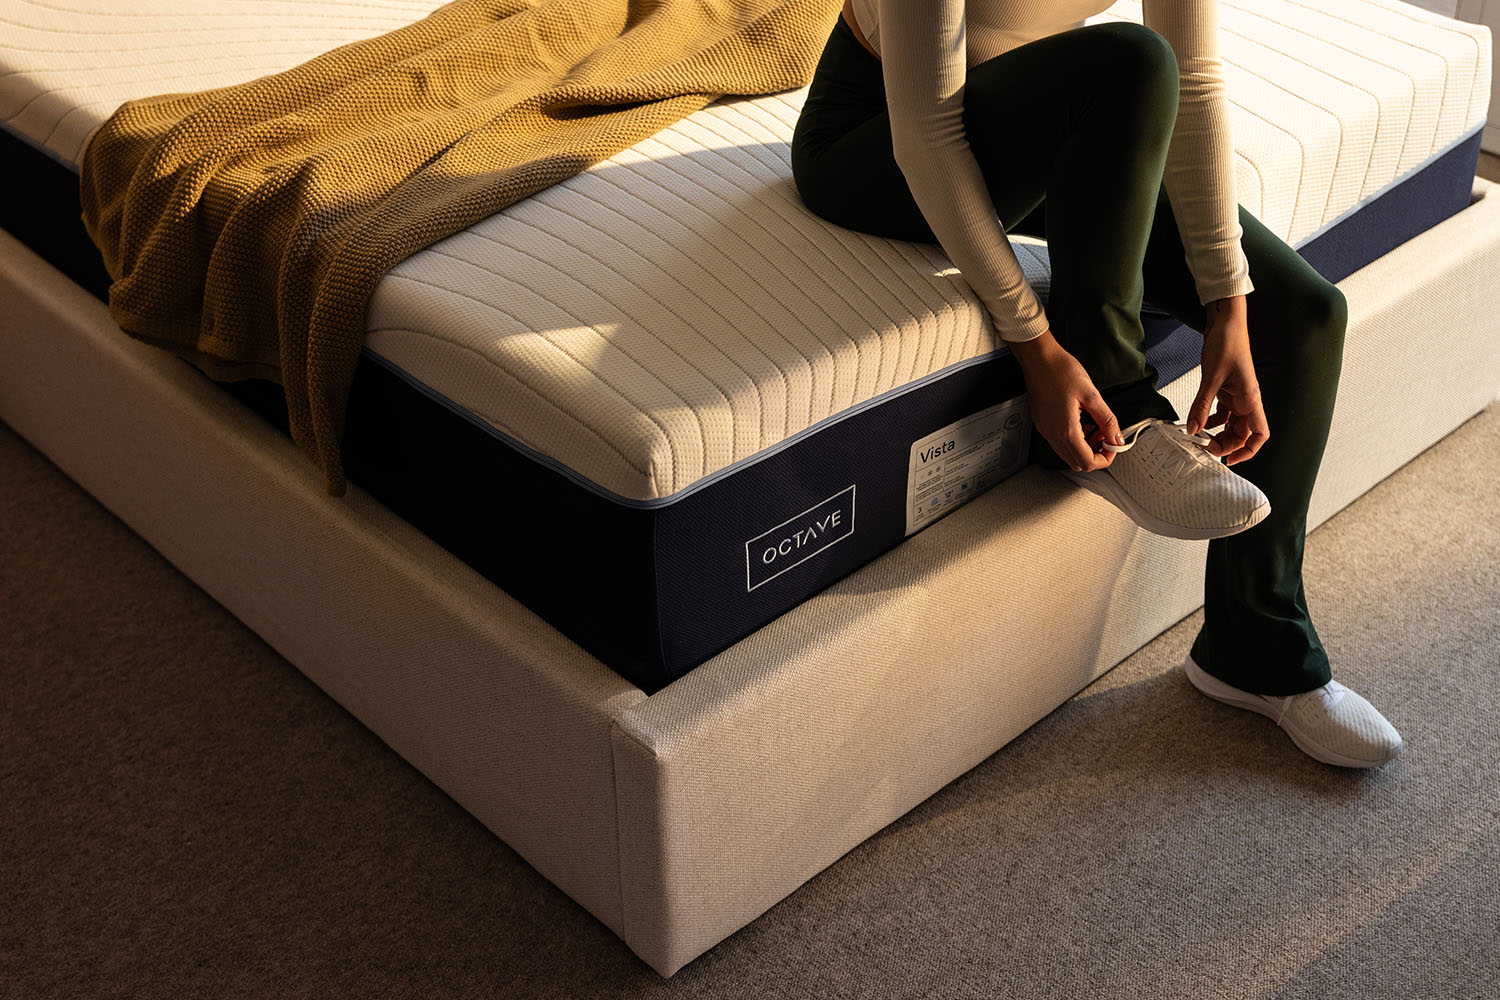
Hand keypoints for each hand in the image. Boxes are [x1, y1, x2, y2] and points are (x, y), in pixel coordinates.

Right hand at [1010, 331, 1122, 471]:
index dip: (1106, 458)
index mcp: (1066, 430)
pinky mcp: (1042, 424)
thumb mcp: (1092, 395)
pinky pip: (1059, 442)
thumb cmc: (1060, 371)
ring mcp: (1045, 430)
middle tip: (1106, 436)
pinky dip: (1074, 439)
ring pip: (1068, 454)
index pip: (1088, 462)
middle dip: (1096, 454)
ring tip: (1095, 426)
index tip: (1114, 444)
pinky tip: (1081, 421)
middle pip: (1077, 462)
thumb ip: (1107, 420)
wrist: (1038, 359)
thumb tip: (1116, 437)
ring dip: (1085, 447)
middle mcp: (1053, 435)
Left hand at [1187, 295, 1267, 465]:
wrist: (1225, 321)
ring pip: (1231, 425)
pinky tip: (1196, 422)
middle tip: (1203, 448)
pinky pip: (1221, 413)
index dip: (1249, 451)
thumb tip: (1192, 431)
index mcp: (1251, 399)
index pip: (1260, 434)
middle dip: (1226, 445)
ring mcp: (1237, 396)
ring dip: (1217, 434)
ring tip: (1197, 438)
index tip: (1229, 459)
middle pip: (1243, 434)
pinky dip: (1210, 420)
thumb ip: (1201, 405)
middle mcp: (1247, 400)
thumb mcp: (1211, 377)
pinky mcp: (1226, 390)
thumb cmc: (1227, 343)